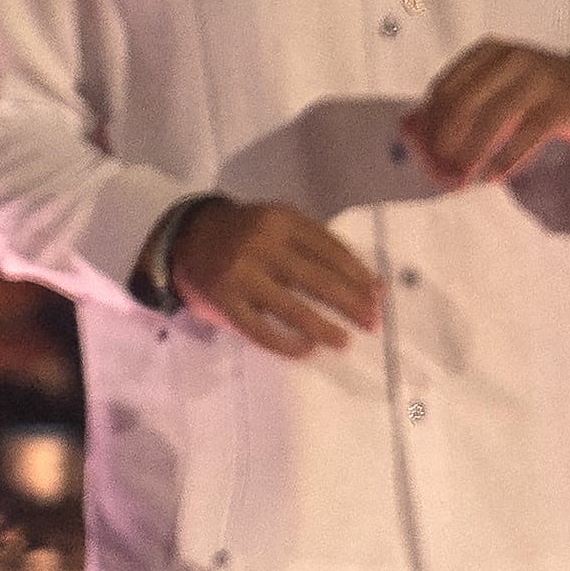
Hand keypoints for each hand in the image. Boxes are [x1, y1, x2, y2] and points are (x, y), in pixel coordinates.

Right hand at [164, 195, 381, 357]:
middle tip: (371, 323)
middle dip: (349, 303)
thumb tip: (365, 284)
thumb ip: (315, 245)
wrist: (191, 236)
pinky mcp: (224, 301)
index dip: (358, 274)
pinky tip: (306, 349)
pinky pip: (259, 329)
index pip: (330, 250)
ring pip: (290, 308)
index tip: (378, 295)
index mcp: (282, 221)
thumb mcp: (281, 223)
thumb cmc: (249, 231)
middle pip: (316, 280)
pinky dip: (284, 343)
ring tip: (343, 342)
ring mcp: (240, 276)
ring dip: (322, 328)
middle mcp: (261, 246)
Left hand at [403, 38, 569, 189]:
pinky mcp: (560, 104)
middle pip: (460, 105)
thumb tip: (408, 129)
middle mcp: (512, 59)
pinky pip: (523, 137)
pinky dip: (504, 160)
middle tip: (441, 172)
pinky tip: (494, 175)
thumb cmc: (538, 95)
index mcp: (489, 52)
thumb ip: (457, 104)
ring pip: (489, 122)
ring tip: (462, 180)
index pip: (443, 89)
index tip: (425, 152)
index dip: (429, 124)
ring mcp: (538, 78)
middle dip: (444, 143)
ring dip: (470, 157)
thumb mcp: (497, 89)